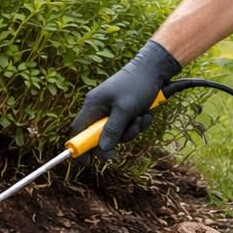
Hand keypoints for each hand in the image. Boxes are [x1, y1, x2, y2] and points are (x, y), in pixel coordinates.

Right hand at [70, 40, 181, 157]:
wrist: (154, 69)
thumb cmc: (137, 85)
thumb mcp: (125, 109)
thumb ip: (113, 130)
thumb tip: (103, 149)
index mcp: (93, 105)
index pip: (78, 130)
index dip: (81, 147)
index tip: (88, 162)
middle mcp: (99, 108)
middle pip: (100, 136)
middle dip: (119, 137)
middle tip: (132, 129)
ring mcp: (111, 110)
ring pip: (117, 133)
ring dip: (132, 130)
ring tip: (142, 116)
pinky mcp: (123, 111)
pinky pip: (127, 126)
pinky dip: (137, 123)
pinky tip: (146, 113)